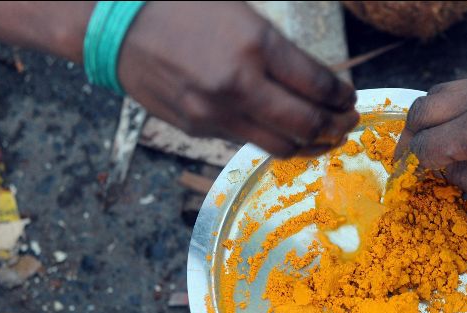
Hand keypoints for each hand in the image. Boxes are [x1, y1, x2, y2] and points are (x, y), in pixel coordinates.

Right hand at [118, 2, 358, 156]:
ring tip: (325, 138)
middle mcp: (239, 83)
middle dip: (336, 126)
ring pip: (280, 145)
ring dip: (311, 145)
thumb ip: (280, 52)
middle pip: (306, 123)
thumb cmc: (184, 8)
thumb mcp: (243, 14)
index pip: (317, 84)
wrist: (117, 25)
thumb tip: (316, 84)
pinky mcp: (200, 128)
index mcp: (255, 44)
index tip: (349, 99)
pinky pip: (248, 142)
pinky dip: (274, 140)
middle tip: (348, 123)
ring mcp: (217, 112)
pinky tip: (283, 133)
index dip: (341, 96)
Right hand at [398, 70, 466, 216]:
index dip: (413, 165)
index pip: (428, 144)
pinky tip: (466, 129)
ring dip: (433, 115)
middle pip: (426, 106)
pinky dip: (459, 106)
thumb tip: (445, 169)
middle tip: (408, 158)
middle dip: (410, 134)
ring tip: (433, 142)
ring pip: (447, 89)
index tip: (407, 178)